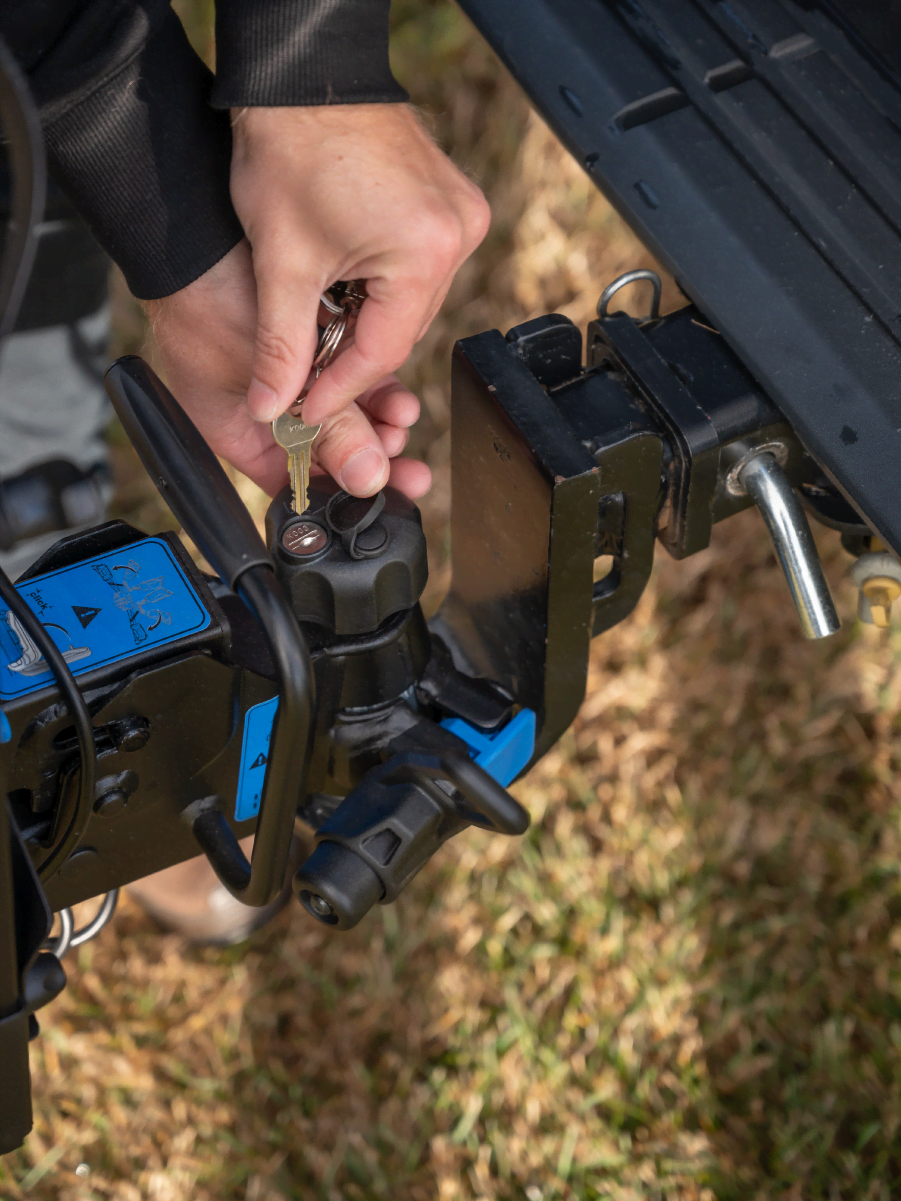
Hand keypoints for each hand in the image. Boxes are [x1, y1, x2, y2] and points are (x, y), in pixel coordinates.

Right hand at [144, 240, 430, 498]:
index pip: (297, 483)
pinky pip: (343, 377)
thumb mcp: (279, 378)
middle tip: (404, 457)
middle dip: (368, 451)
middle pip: (326, 451)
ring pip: (341, 414)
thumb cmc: (209, 300)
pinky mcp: (307, 345)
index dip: (342, 490)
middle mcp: (261, 412)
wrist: (197, 227)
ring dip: (376, 418)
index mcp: (238, 433)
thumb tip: (368, 478)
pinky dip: (370, 386)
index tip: (385, 490)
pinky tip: (395, 391)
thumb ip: (328, 428)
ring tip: (401, 416)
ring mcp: (285, 378)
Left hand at [229, 103, 490, 436]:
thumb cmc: (291, 146)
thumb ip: (280, 347)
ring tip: (317, 332)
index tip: (305, 411)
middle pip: (400, 331)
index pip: (383, 353)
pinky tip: (342, 288)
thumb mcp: (281, 263)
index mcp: (425, 252)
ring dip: (364, 324)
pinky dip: (378, 290)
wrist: (300, 74)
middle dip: (350, 358)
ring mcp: (458, 217)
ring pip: (407, 305)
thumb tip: (271, 406)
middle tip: (303, 379)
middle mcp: (457, 235)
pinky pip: (415, 271)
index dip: (339, 390)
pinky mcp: (448, 205)